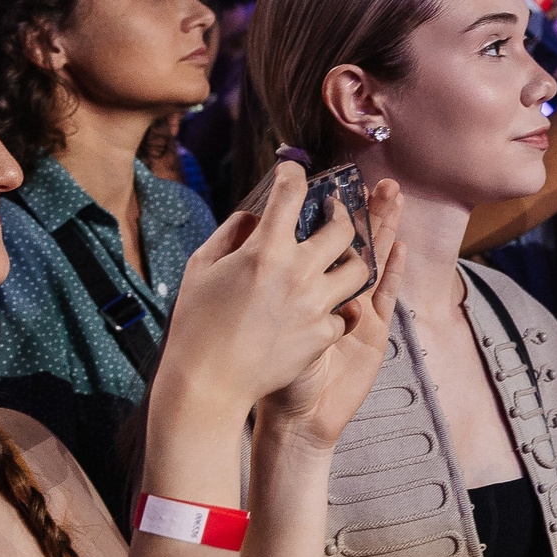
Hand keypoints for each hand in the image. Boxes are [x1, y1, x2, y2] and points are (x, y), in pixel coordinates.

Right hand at [152, 165, 375, 427]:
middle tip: (335, 211)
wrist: (208, 384)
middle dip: (341, 211)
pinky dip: (339, 307)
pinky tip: (331, 304)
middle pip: (342, 227)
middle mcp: (297, 272)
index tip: (294, 172)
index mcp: (264, 249)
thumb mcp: (201, 268)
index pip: (290, 193)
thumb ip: (231, 233)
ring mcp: (315, 305)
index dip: (293, 174)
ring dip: (354, 258)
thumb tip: (256, 216)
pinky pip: (345, 312)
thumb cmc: (196, 325)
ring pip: (360, 269)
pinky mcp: (324, 336)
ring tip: (343, 257)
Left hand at [254, 179, 409, 447]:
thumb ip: (255, 281)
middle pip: (355, 241)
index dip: (328, 211)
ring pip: (374, 259)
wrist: (288, 417)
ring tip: (390, 195)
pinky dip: (393, 270)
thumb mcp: (258, 317)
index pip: (321, 240)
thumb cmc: (265, 371)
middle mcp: (333, 294)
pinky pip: (384, 295)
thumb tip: (252, 233)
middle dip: (364, 209)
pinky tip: (399, 247)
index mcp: (304, 288)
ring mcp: (356, 310)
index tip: (330, 180)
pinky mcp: (372, 332)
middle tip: (371, 178)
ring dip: (384, 227)